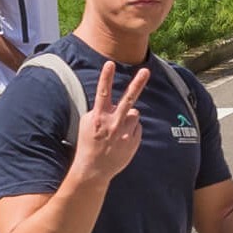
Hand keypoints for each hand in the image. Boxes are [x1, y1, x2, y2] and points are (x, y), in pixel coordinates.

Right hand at [72, 62, 149, 183]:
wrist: (94, 169)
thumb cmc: (88, 142)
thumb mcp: (87, 123)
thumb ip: (101, 110)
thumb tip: (118, 105)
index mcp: (99, 116)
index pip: (103, 92)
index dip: (106, 77)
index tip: (110, 63)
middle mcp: (114, 123)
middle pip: (128, 99)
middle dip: (137, 83)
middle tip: (146, 70)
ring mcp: (125, 132)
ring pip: (134, 113)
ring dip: (128, 117)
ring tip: (117, 130)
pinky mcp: (134, 141)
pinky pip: (137, 127)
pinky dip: (131, 130)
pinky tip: (121, 139)